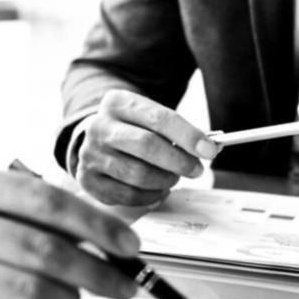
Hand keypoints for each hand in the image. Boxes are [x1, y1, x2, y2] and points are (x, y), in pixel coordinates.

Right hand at [72, 89, 217, 206]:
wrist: (99, 140)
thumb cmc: (133, 130)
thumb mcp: (149, 118)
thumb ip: (176, 131)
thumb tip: (207, 148)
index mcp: (116, 103)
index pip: (158, 118)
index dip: (188, 136)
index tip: (210, 150)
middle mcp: (99, 127)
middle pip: (147, 145)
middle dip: (179, 161)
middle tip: (196, 169)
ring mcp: (90, 154)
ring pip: (138, 174)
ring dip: (165, 180)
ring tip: (173, 177)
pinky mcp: (89, 180)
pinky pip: (128, 195)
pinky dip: (150, 195)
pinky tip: (157, 189)